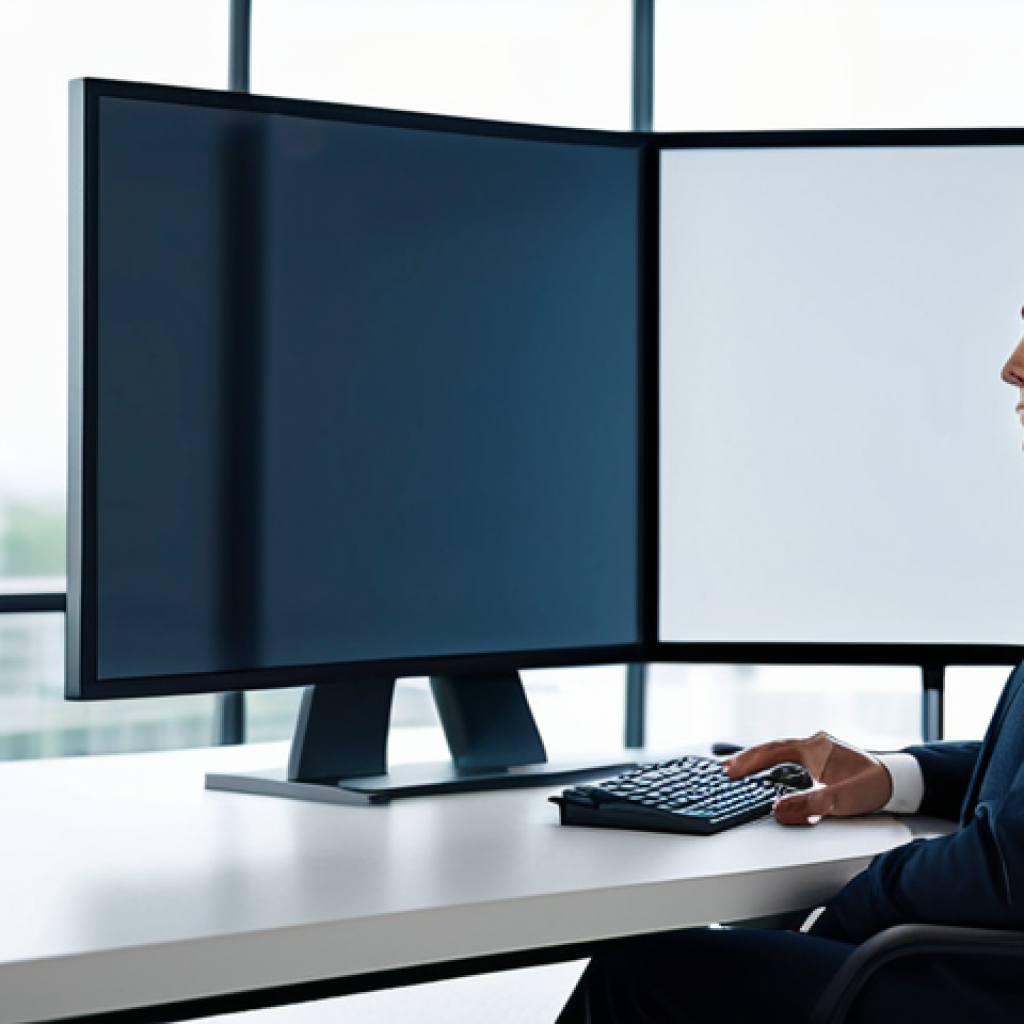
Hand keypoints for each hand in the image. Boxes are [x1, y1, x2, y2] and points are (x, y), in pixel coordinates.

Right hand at [724, 731, 892, 825]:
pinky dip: (775, 764)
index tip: (731, 772)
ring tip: (741, 770)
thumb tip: (777, 811)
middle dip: (748, 759)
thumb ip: (808, 806)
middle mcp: (815, 744)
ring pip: (781, 752)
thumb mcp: (841, 800)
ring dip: (761, 761)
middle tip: (727, 770)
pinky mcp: (824, 759)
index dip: (749, 762)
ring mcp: (819, 750)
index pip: (773, 751)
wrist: (902, 781)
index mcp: (814, 748)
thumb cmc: (875, 786)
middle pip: (773, 748)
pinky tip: (771, 773)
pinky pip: (791, 758)